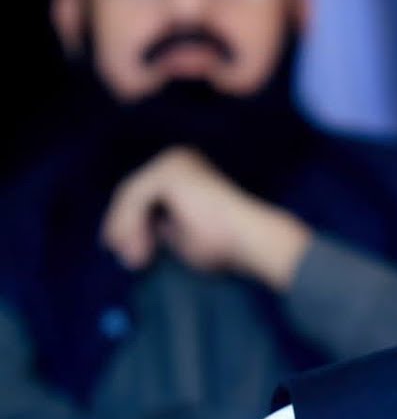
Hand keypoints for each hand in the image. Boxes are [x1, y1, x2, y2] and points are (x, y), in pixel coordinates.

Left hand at [101, 146, 311, 291]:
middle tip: (128, 260)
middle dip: (124, 228)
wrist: (250, 238)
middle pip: (132, 193)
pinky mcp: (168, 172)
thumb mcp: (183, 234)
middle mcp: (177, 158)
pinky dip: (130, 226)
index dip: (130, 225)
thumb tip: (140, 232)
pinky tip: (140, 249)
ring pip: (129, 198)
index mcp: (184, 169)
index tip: (133, 257)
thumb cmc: (226, 241)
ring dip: (127, 231)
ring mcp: (172, 162)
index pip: (143, 195)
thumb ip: (161, 227)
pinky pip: (134, 201)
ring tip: (136, 260)